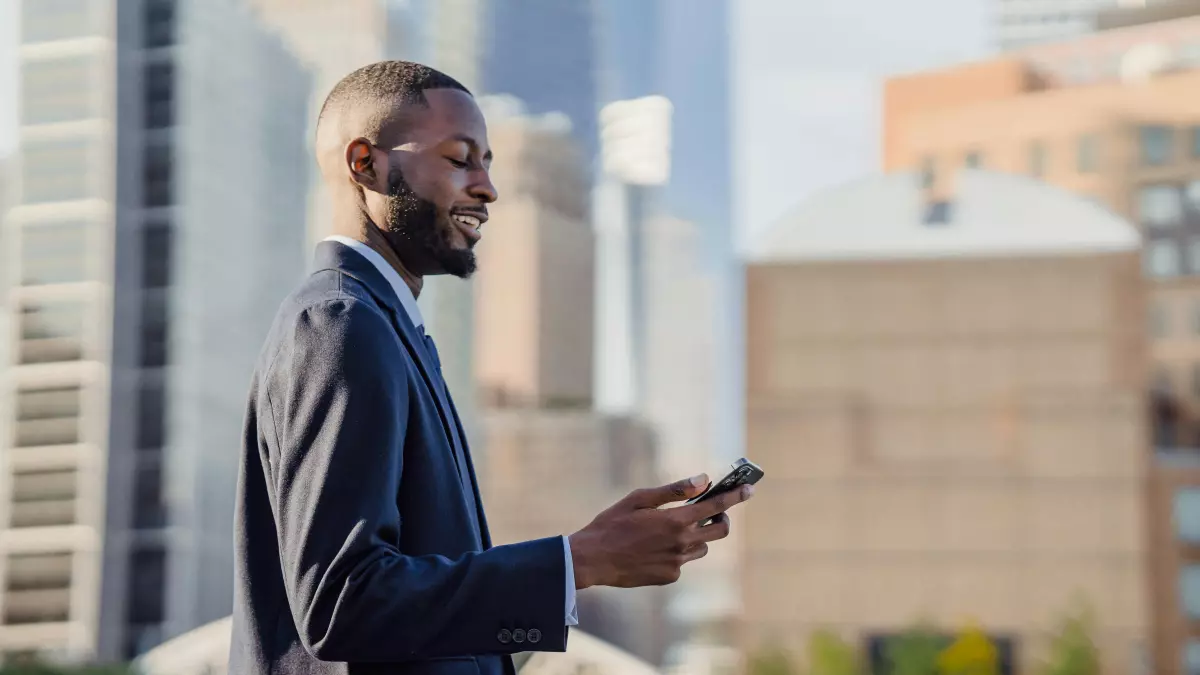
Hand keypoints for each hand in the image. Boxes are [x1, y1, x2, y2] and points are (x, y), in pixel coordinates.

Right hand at [568, 474, 754, 588]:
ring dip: (696, 535)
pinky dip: (676, 551)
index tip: (748, 489)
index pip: (715, 506)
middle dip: (722, 519)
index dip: (735, 496)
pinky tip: (653, 548)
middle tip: (713, 512)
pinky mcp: (670, 576)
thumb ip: (674, 490)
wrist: (593, 560)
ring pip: (701, 547)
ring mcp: (677, 563)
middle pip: (719, 531)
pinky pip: (683, 561)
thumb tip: (703, 480)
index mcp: (675, 520)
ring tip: (672, 528)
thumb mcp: (640, 499)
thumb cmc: (612, 524)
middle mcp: (681, 543)